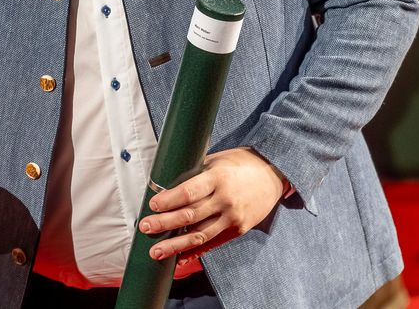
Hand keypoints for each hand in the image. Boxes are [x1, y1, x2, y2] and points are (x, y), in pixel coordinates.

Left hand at [137, 147, 285, 265]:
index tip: (153, 205)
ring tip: (156, 251)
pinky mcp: (237, 230)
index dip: (169, 201)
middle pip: (190, 215)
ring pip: (199, 235)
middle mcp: (225, 200)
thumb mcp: (216, 161)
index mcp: (218, 178)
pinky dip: (195, 252)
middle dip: (165, 223)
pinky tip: (180, 258)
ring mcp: (232, 217)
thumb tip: (167, 186)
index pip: (189, 192)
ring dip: (176, 245)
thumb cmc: (240, 164)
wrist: (272, 175)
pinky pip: (213, 244)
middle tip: (146, 227)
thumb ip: (196, 174)